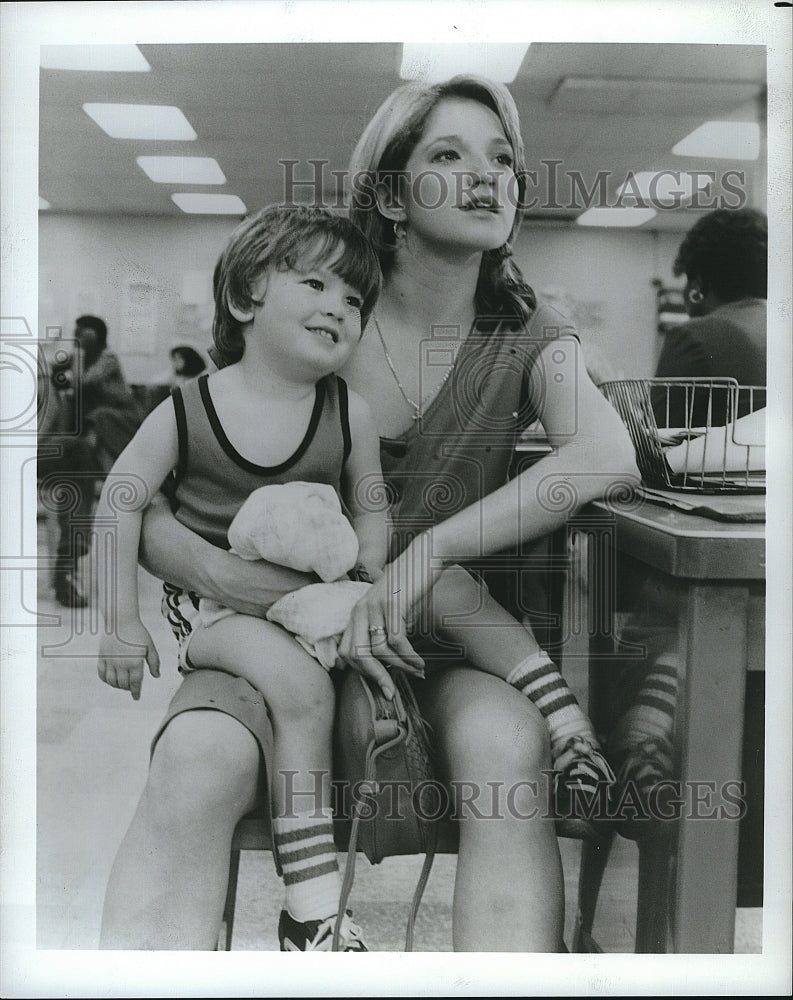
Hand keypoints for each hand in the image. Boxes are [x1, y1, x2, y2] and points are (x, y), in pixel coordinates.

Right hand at [98, 618, 160, 700]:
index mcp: (135, 662)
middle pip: (123, 684)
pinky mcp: (102, 657)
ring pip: (112, 681)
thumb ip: (154, 662)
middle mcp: (121, 664)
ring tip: (123, 684)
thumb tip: (157, 676)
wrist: (120, 620)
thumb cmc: (138, 632)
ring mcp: (110, 661)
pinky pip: (101, 674)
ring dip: (117, 686)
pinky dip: (106, 680)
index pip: (135, 683)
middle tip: (132, 687)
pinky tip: (111, 679)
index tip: (136, 697)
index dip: (136, 692)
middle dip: (128, 688)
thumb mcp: (150, 646)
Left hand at [337, 541, 433, 699]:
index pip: (346, 651)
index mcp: (356, 613)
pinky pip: (397, 641)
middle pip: (356, 655)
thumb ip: (385, 633)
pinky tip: (420, 663)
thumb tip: (390, 665)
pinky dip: (409, 657)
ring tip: (416, 672)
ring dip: (399, 667)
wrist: (425, 557)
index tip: (380, 684)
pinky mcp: (393, 604)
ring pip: (378, 651)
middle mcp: (360, 610)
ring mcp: (375, 606)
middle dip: (375, 677)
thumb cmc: (411, 587)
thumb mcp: (392, 612)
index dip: (360, 672)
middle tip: (392, 691)